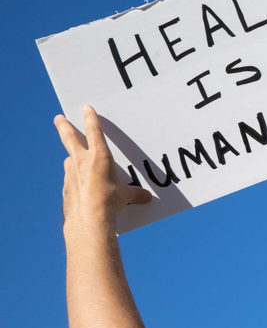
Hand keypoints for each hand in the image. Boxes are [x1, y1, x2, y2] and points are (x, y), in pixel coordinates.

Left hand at [56, 106, 151, 225]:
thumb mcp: (126, 196)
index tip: (86, 108)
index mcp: (99, 157)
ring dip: (71, 156)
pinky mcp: (66, 187)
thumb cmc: (109, 202)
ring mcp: (70, 173)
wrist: (88, 219)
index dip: (90, 118)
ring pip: (69, 159)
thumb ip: (135, 194)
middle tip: (58, 118)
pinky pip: (70, 178)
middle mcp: (81, 161)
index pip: (94, 131)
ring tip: (75, 158)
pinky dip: (74, 178)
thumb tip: (146, 197)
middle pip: (70, 138)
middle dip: (64, 126)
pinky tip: (80, 186)